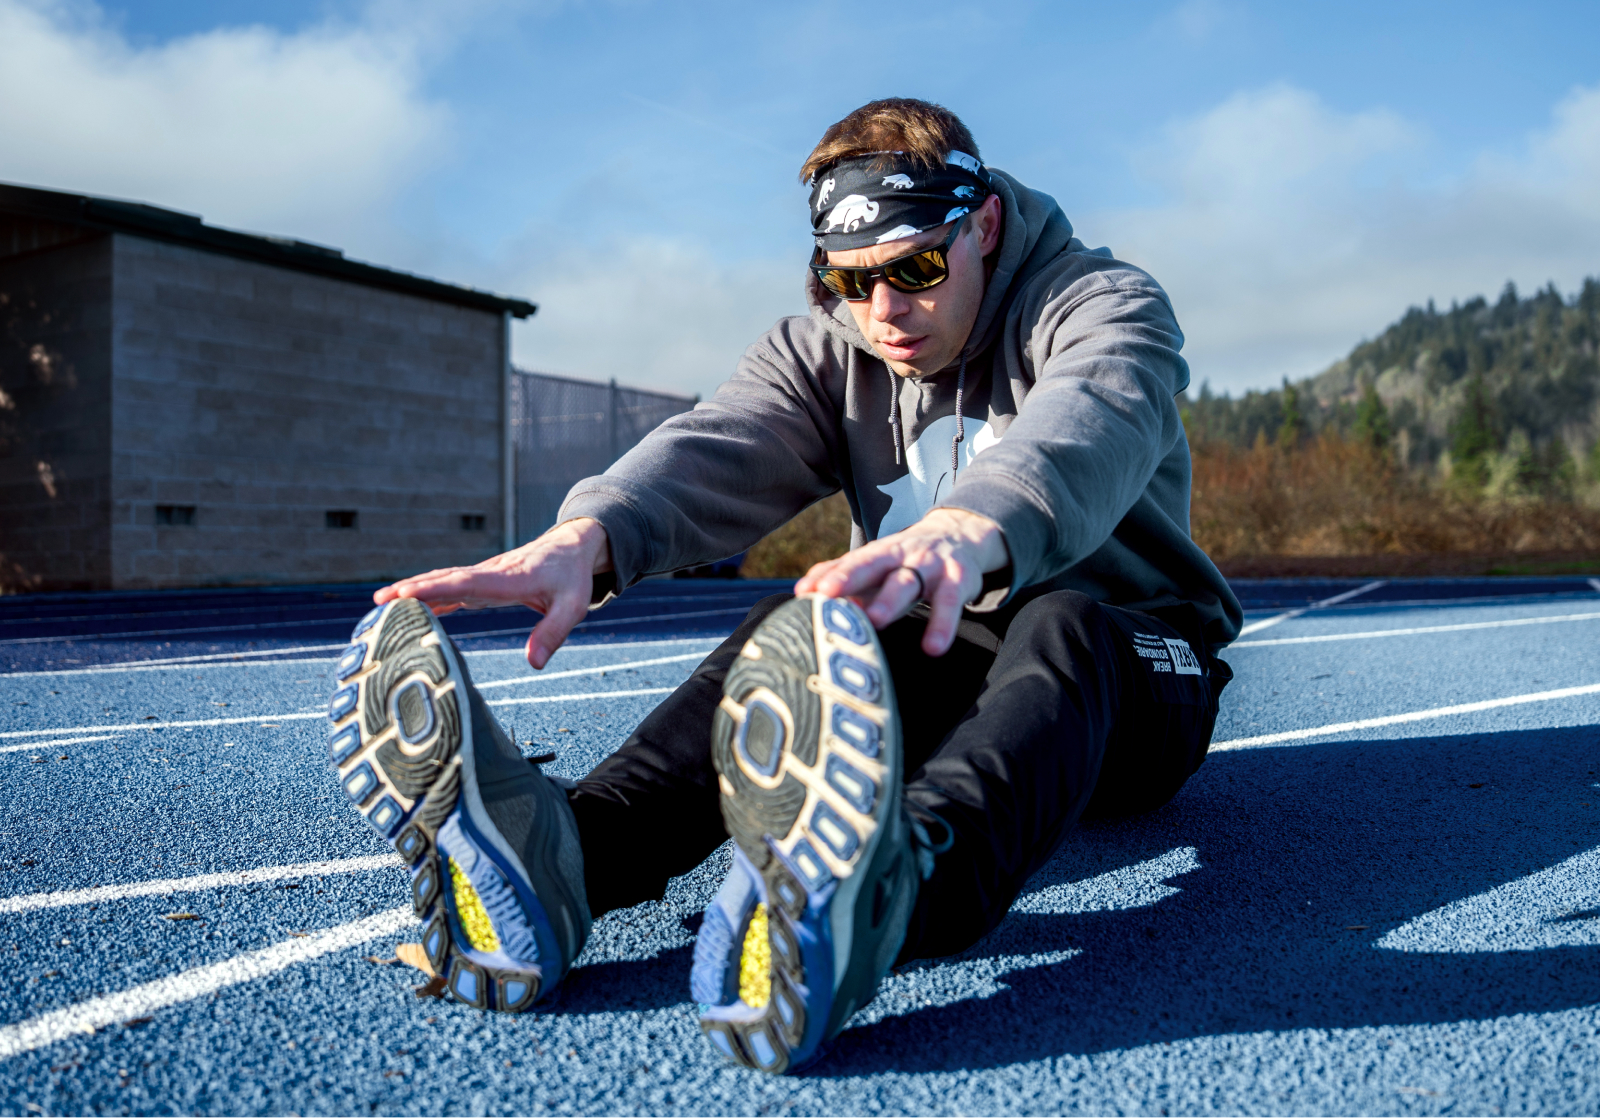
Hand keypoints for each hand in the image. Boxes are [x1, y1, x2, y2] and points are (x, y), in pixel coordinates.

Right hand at [373, 518, 612, 669]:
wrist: (572, 548)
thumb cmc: (572, 577)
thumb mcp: (573, 606)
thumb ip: (554, 633)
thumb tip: (533, 664)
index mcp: (507, 579)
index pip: (464, 582)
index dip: (434, 589)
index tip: (405, 594)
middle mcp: (489, 574)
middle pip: (444, 580)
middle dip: (412, 589)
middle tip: (378, 601)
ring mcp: (484, 576)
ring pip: (444, 581)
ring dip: (414, 590)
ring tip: (381, 603)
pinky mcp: (484, 582)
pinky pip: (452, 587)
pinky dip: (431, 595)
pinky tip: (411, 606)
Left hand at [793, 508, 1006, 655]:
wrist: (961, 535)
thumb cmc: (909, 559)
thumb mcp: (879, 564)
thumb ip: (844, 574)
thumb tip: (802, 591)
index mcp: (879, 553)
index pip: (850, 561)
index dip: (829, 575)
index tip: (806, 591)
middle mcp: (901, 554)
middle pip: (873, 564)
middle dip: (849, 577)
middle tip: (827, 595)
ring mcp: (930, 565)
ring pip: (908, 581)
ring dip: (890, 599)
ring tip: (874, 620)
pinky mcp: (959, 579)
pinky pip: (950, 602)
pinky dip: (943, 624)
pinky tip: (933, 647)